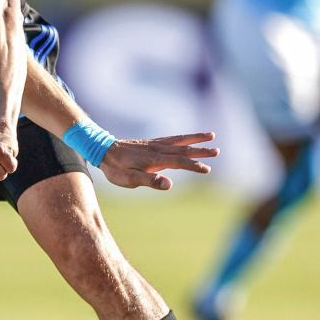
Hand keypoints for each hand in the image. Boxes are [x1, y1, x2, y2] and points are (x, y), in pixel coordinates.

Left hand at [98, 132, 217, 190]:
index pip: (179, 162)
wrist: (102, 150)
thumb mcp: (129, 179)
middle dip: (200, 151)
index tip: (207, 169)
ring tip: (211, 135)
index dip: (194, 166)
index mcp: (155, 160)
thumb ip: (149, 181)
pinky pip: (171, 138)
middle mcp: (157, 149)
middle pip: (183, 150)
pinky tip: (187, 138)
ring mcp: (154, 144)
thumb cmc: (115, 169)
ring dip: (195, 139)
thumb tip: (169, 184)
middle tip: (217, 151)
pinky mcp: (150, 143)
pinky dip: (183, 137)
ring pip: (179, 140)